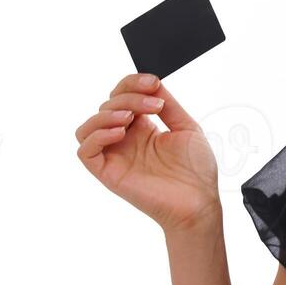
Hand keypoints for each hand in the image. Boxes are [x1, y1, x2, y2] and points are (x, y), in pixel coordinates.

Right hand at [75, 73, 219, 231]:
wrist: (199, 202)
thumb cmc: (196, 171)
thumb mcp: (187, 127)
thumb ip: (168, 104)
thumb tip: (153, 83)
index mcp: (142, 128)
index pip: (122, 96)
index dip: (132, 84)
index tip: (152, 82)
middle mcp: (125, 140)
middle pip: (107, 106)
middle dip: (128, 98)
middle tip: (155, 105)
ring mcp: (115, 156)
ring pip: (88, 126)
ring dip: (107, 114)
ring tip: (131, 118)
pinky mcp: (108, 172)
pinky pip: (85, 150)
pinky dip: (97, 135)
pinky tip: (120, 132)